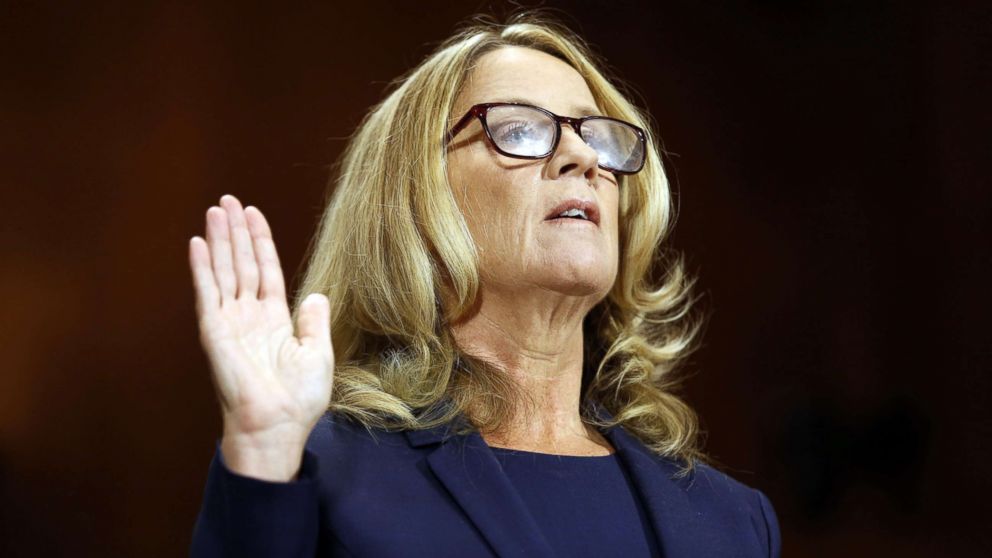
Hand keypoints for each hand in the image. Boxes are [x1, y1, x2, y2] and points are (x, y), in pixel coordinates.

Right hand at [189, 195, 333, 480]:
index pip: (266, 270)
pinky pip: (207, 293)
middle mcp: (250, 316)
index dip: (261, 242)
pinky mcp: (215, 331)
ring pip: (225, 271)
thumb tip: (317, 295)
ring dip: (220, 239)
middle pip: (242, 263)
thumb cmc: (299, 399)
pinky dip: (202, 267)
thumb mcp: (318, 354)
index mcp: (274, 320)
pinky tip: (199, 242)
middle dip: (236, 231)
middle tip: (229, 199)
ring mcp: (230, 322)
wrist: (277, 425)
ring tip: (216, 209)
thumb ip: (314, 322)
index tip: (254, 213)